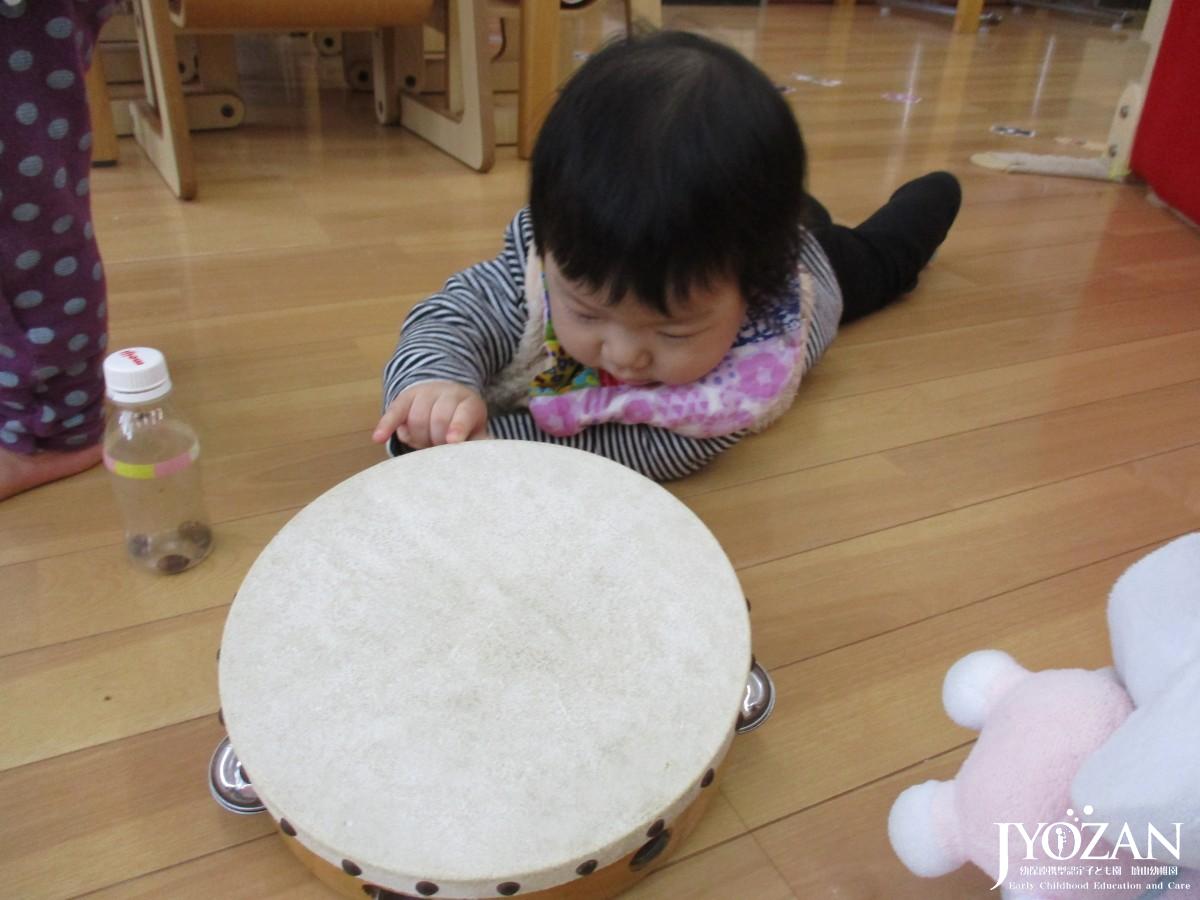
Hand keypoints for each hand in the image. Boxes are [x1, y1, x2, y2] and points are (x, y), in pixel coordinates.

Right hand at [372, 381, 487, 448]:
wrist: (444, 392)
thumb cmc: (461, 420)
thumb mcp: (475, 428)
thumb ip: (480, 441)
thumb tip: (492, 457)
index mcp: (468, 403)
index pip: (462, 414)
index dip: (457, 427)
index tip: (452, 441)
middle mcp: (447, 393)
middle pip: (438, 418)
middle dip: (436, 439)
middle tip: (437, 450)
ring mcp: (424, 394)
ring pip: (416, 417)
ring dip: (418, 437)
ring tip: (424, 444)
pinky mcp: (404, 399)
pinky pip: (394, 411)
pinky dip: (386, 424)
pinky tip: (378, 437)